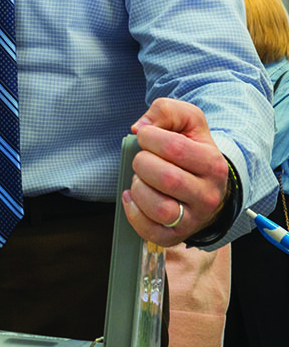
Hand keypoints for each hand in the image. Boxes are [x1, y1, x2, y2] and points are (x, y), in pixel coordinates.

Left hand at [122, 98, 228, 245]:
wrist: (207, 184)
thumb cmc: (192, 149)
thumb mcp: (188, 121)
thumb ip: (166, 111)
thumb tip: (139, 127)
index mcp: (213, 164)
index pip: (174, 147)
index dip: (149, 137)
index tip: (146, 136)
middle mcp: (208, 195)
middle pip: (166, 178)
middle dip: (142, 162)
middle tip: (144, 159)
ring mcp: (193, 218)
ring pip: (160, 208)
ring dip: (139, 188)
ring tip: (141, 179)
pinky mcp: (176, 235)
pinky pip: (150, 231)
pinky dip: (134, 212)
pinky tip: (133, 197)